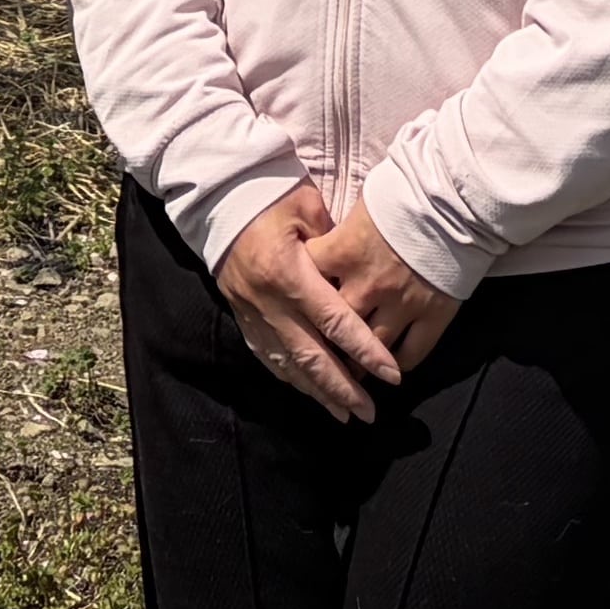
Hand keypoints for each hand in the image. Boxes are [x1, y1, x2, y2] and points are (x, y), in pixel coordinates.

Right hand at [215, 189, 403, 423]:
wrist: (218, 198)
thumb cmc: (269, 194)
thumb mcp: (307, 207)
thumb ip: (335, 245)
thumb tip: (359, 277)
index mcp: (288, 273)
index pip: (334, 322)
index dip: (364, 351)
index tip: (391, 375)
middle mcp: (269, 301)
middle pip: (310, 356)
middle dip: (342, 389)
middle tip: (369, 413)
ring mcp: (251, 313)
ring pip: (287, 363)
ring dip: (317, 392)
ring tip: (344, 414)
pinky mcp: (241, 315)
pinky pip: (267, 355)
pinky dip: (289, 376)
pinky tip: (307, 390)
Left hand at [295, 206, 458, 379]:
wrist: (458, 196)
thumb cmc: (406, 190)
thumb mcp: (362, 201)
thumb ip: (340, 230)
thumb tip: (321, 240)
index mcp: (343, 251)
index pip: (306, 279)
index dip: (300, 290)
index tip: (300, 298)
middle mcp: (366, 285)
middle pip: (333, 327)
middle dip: (325, 340)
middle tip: (319, 350)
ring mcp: (401, 305)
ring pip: (370, 350)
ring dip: (359, 362)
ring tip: (353, 369)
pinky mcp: (433, 317)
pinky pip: (410, 354)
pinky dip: (398, 363)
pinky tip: (391, 365)